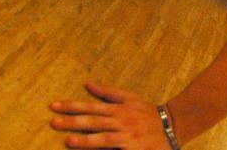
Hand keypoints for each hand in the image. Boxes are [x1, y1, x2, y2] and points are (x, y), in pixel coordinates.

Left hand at [49, 82, 170, 148]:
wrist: (173, 125)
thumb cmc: (147, 112)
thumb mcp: (130, 98)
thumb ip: (108, 93)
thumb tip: (87, 84)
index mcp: (119, 108)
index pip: (91, 106)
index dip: (72, 106)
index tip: (53, 106)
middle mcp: (122, 121)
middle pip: (94, 121)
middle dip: (73, 122)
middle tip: (53, 122)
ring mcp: (128, 136)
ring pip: (105, 138)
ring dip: (86, 140)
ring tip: (68, 140)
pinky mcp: (134, 149)